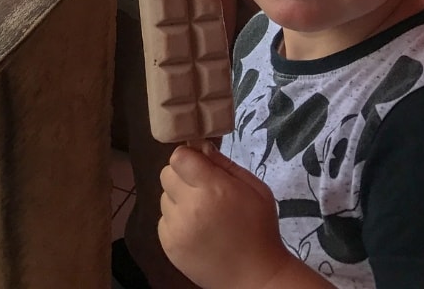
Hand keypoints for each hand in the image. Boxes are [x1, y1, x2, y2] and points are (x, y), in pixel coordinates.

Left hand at [159, 142, 304, 288]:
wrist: (256, 278)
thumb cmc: (260, 230)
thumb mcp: (255, 190)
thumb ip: (225, 164)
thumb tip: (201, 147)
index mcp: (213, 189)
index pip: (179, 157)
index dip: (188, 158)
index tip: (199, 166)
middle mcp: (190, 206)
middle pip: (167, 174)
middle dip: (182, 178)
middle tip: (201, 191)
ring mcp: (177, 228)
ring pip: (164, 198)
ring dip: (178, 201)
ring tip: (201, 215)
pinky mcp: (169, 246)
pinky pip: (163, 221)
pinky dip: (176, 222)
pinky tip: (196, 231)